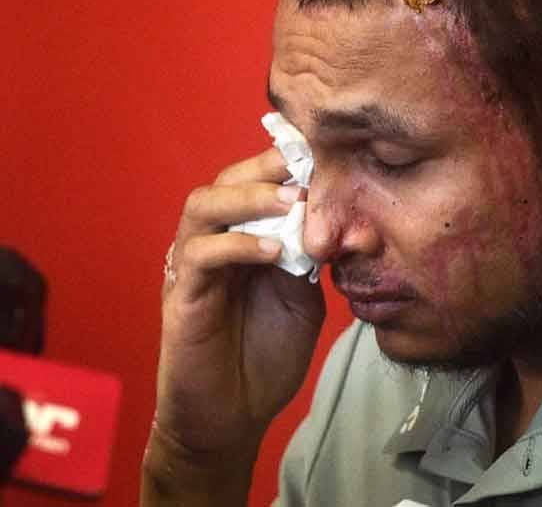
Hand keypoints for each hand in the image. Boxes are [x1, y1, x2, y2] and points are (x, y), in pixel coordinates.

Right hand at [144, 147, 324, 497]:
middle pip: (225, 181)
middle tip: (307, 167)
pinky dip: (238, 245)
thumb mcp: (303, 297)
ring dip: (250, 197)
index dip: (283, 162)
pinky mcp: (182, 296)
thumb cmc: (267, 355)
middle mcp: (213, 242)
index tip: (322, 150)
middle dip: (266, 167)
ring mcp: (193, 267)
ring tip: (292, 202)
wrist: (233, 415)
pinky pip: (201, 255)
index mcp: (242, 237)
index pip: (254, 182)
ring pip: (203, 206)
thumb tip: (336, 219)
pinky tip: (275, 252)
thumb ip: (311, 258)